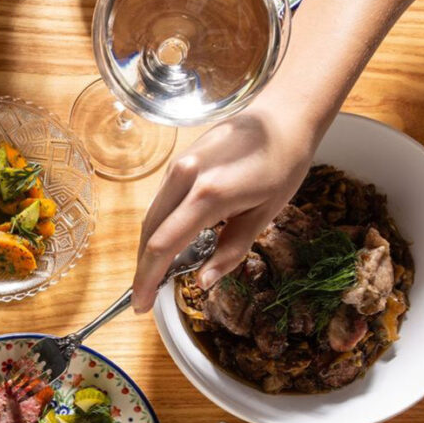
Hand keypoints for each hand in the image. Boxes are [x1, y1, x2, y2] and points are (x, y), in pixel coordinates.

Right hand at [131, 103, 318, 312]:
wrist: (281, 118)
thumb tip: (202, 282)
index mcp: (208, 195)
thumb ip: (230, 250)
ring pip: (150, 216)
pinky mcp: (178, 162)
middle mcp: (184, 178)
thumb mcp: (264, 214)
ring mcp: (177, 167)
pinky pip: (159, 202)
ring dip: (148, 249)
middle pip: (149, 232)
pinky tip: (166, 245)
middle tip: (143, 299)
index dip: (148, 278)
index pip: (164, 245)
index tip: (142, 304)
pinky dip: (157, 228)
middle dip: (142, 269)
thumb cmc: (282, 165)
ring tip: (153, 278)